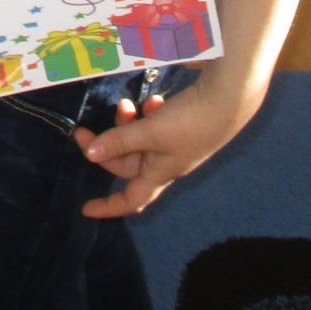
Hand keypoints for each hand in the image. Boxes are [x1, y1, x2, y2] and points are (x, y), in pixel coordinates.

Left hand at [68, 82, 248, 217]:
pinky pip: (153, 123)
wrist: (229, 99)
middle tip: (81, 130)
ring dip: (127, 124)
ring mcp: (172, 143)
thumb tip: (90, 154)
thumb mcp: (151, 132)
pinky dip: (148, 113)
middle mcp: (165, 162)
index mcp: (160, 173)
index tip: (85, 209)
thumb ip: (120, 141)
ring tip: (125, 105)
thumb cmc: (191, 123)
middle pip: (127, 162)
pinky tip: (154, 100)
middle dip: (105, 146)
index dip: (109, 207)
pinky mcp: (179, 123)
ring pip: (137, 139)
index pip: (131, 200)